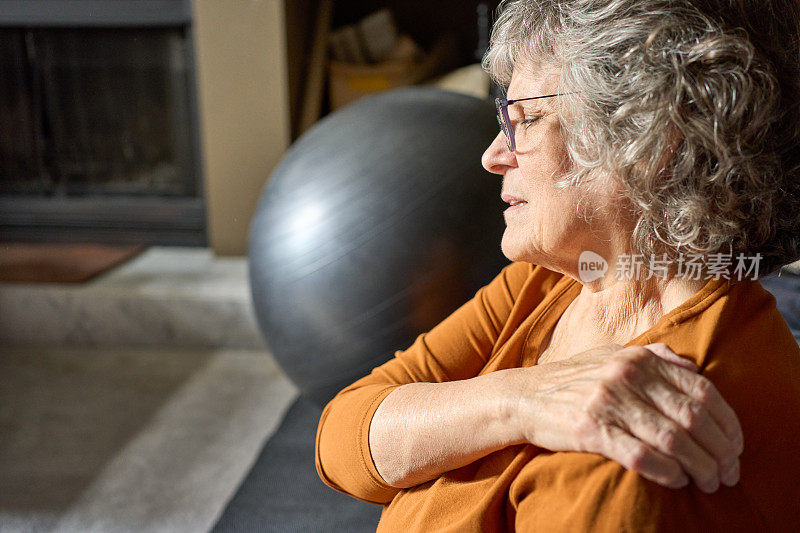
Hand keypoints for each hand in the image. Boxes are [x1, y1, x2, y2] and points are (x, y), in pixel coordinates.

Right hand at [512, 343, 743, 491]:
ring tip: (708, 483)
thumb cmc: (573, 380)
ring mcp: (608, 402)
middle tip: (729, 474)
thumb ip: (654, 357)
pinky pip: (640, 455)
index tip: (736, 446)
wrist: (523, 396)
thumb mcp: (612, 356)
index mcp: (639, 358)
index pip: (702, 390)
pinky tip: (677, 481)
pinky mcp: (590, 429)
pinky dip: (666, 472)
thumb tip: (694, 370)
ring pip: (672, 439)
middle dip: (719, 451)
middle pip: (693, 417)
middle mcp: (627, 376)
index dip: (728, 422)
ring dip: (699, 467)